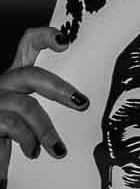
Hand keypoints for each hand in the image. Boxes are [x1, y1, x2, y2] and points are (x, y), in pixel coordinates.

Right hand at [0, 25, 84, 176]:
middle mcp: (2, 84)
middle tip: (82, 104)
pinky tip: (32, 151)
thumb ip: (49, 103)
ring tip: (57, 148)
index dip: (44, 36)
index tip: (65, 41)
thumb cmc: (10, 134)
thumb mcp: (31, 115)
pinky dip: (29, 140)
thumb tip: (83, 102)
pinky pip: (13, 126)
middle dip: (59, 89)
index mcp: (15, 78)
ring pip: (26, 106)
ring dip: (46, 129)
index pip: (27, 45)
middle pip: (30, 75)